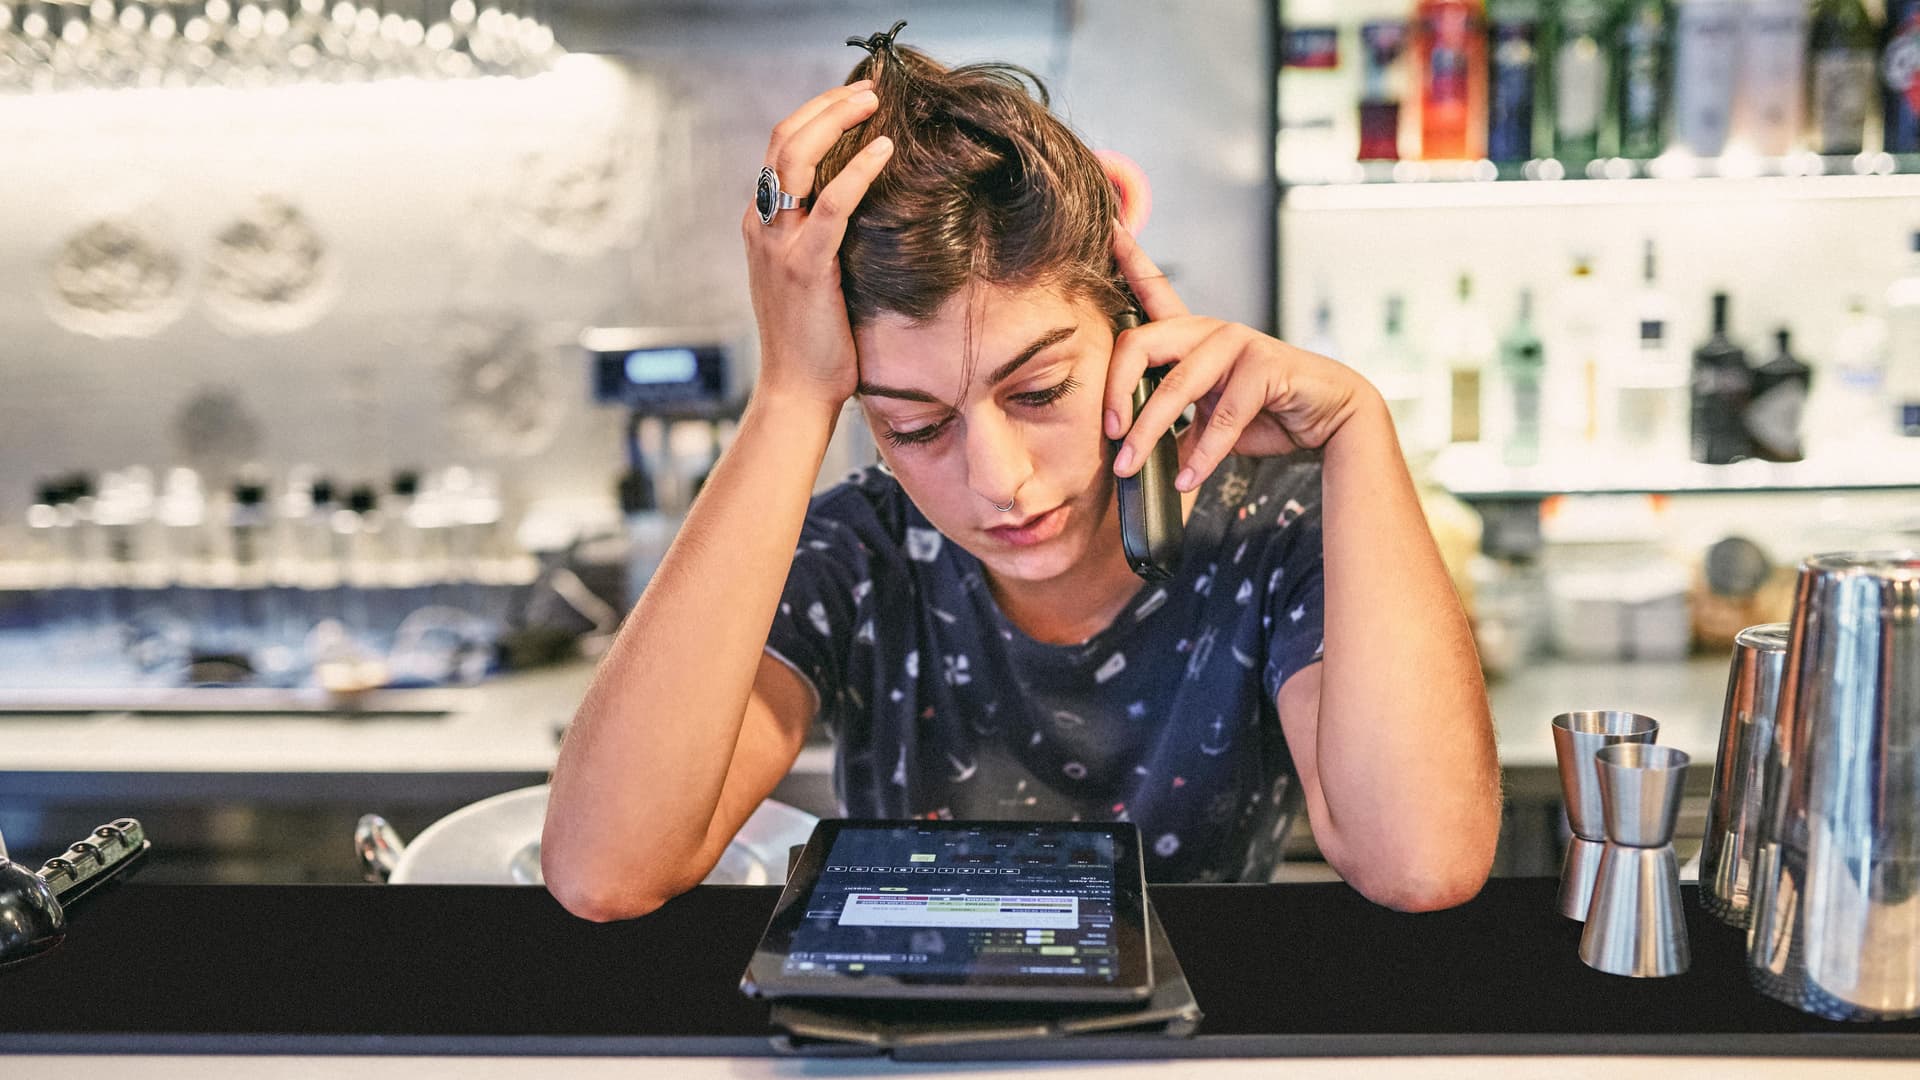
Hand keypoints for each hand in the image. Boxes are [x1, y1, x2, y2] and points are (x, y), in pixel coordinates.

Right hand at [742, 80, 893, 410]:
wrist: (796, 392)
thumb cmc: (813, 344)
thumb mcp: (810, 280)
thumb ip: (820, 242)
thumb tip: (863, 215)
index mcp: (761, 226)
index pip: (780, 151)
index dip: (814, 117)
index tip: (851, 102)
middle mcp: (762, 226)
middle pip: (783, 141)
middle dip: (825, 106)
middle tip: (868, 90)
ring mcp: (779, 244)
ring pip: (797, 157)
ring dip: (837, 121)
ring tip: (873, 103)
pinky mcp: (806, 266)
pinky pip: (832, 204)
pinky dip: (858, 170)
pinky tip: (884, 150)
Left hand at [1104, 223, 1371, 491]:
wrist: (1330, 420)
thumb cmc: (1268, 414)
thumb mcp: (1209, 421)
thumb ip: (1176, 427)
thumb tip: (1136, 457)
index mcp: (1193, 336)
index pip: (1153, 292)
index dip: (1129, 259)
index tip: (1106, 228)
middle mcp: (1211, 331)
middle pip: (1140, 343)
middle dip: (1114, 390)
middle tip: (1107, 433)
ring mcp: (1238, 343)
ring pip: (1176, 387)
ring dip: (1149, 434)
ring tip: (1132, 466)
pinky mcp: (1264, 366)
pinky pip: (1222, 416)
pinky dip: (1202, 454)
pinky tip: (1188, 479)